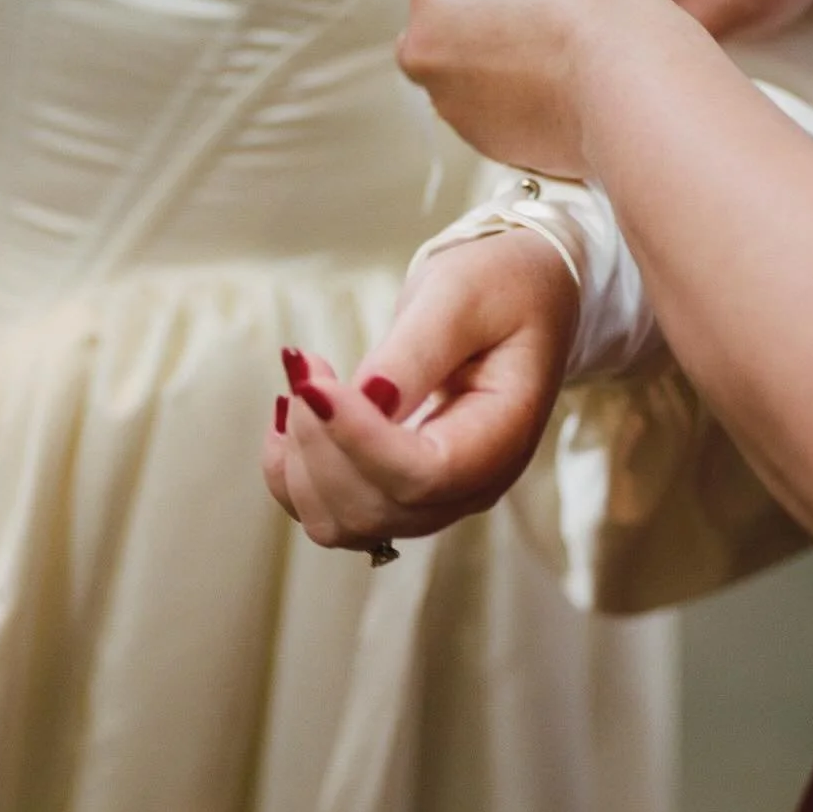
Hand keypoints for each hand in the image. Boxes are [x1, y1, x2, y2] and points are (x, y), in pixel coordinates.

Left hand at [261, 229, 578, 549]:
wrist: (520, 301)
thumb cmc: (500, 288)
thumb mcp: (462, 295)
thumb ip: (416, 350)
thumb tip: (366, 399)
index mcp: (503, 437)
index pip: (421, 474)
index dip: (355, 438)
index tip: (310, 380)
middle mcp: (471, 486)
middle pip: (374, 507)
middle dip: (318, 440)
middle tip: (305, 363)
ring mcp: (434, 499)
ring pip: (342, 523)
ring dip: (300, 460)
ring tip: (304, 383)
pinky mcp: (398, 493)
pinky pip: (328, 514)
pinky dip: (292, 474)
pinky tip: (295, 415)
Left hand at [398, 0, 663, 176]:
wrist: (621, 74)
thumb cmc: (598, 13)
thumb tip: (508, 22)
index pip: (446, 1)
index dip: (490, 10)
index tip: (521, 16)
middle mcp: (424, 43)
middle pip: (442, 50)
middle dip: (477, 54)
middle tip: (531, 51)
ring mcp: (444, 98)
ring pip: (462, 94)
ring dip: (493, 92)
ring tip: (550, 79)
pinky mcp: (473, 143)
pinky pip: (487, 128)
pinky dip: (511, 122)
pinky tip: (551, 106)